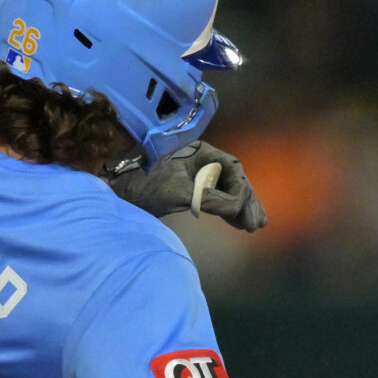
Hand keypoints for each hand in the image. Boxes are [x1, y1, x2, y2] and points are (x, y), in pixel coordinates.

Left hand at [107, 141, 264, 231]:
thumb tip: (234, 207)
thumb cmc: (145, 187)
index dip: (240, 190)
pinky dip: (228, 209)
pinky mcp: (193, 187)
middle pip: (234, 179)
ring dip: (240, 207)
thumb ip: (207, 198)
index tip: (239, 211)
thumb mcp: (178, 192)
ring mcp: (199, 173)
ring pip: (228, 188)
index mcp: (200, 151)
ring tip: (253, 226)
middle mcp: (203, 159)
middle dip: (246, 201)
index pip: (232, 168)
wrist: (121, 193)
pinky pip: (218, 196)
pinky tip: (237, 223)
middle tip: (255, 225)